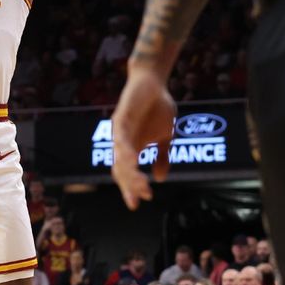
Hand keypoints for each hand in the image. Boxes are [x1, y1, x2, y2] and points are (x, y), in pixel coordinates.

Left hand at [111, 67, 174, 209]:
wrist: (153, 82)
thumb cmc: (158, 108)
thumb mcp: (165, 136)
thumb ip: (162, 156)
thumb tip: (160, 178)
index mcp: (132, 148)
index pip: (127, 173)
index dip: (131, 188)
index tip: (139, 203)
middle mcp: (122, 142)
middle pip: (120, 169)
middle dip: (130, 184)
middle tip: (142, 195)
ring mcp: (120, 130)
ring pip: (119, 156)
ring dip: (129, 171)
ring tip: (139, 183)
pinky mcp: (120, 117)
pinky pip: (120, 136)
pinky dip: (124, 149)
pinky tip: (131, 159)